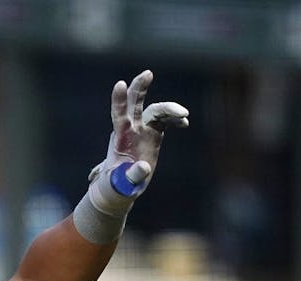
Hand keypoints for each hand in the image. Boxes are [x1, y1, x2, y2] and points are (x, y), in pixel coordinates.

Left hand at [89, 70, 189, 206]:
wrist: (121, 187)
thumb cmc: (116, 187)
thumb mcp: (120, 186)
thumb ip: (130, 178)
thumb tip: (144, 167)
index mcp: (120, 138)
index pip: (118, 115)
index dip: (119, 100)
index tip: (120, 84)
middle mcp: (131, 129)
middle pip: (135, 103)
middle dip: (140, 87)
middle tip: (148, 74)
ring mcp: (143, 130)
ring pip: (155, 110)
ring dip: (169, 109)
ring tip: (184, 115)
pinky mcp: (153, 135)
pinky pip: (165, 121)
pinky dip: (175, 120)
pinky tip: (184, 124)